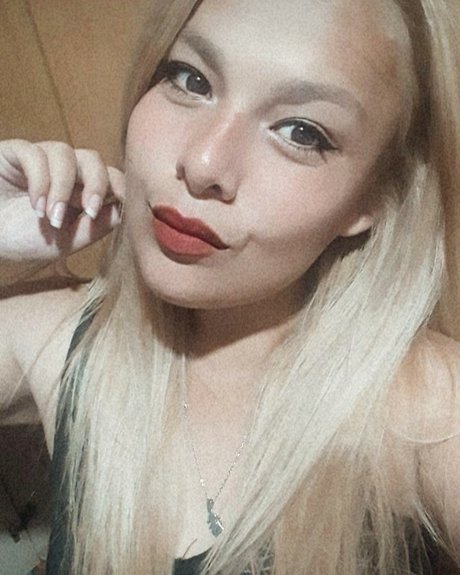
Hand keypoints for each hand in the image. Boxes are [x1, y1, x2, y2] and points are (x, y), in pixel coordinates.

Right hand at [0, 139, 123, 269]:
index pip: (110, 176)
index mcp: (82, 190)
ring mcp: (41, 159)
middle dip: (96, 183)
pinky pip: (34, 154)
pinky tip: (35, 207)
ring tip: (51, 217)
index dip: (120, 185)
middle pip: (92, 159)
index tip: (124, 202)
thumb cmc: (25, 241)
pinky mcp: (16, 153)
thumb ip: (95, 227)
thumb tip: (124, 210)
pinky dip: (39, 181)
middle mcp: (65, 171)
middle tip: (89, 211)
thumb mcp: (67, 241)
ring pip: (64, 153)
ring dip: (62, 188)